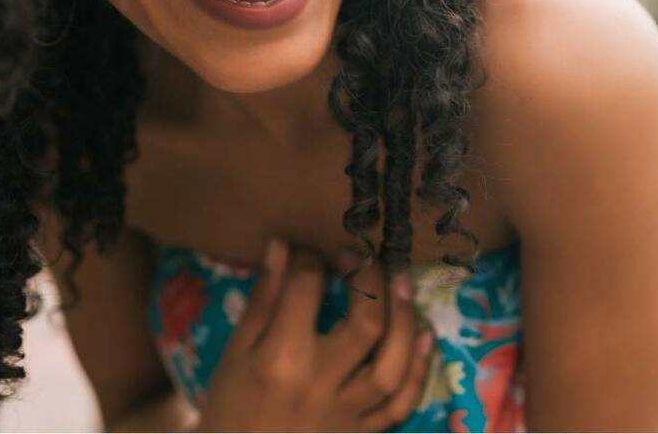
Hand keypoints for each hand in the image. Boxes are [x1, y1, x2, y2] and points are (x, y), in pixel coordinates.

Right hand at [195, 240, 434, 431]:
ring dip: (405, 318)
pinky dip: (419, 370)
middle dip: (370, 278)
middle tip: (362, 255)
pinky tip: (426, 336)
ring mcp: (347, 413)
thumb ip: (264, 297)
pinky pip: (401, 404)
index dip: (311, 258)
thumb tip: (282, 244)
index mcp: (281, 357)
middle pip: (366, 322)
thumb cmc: (231, 406)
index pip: (307, 289)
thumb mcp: (236, 350)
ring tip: (403, 282)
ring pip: (393, 364)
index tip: (310, 250)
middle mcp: (321, 383)